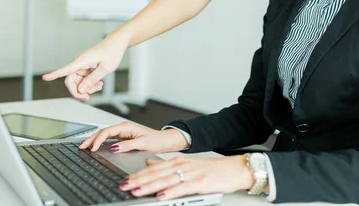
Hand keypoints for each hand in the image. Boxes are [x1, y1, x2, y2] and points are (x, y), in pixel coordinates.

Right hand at [41, 34, 128, 100]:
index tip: (45, 78)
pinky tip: (98, 83)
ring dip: (87, 88)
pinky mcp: (84, 66)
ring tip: (99, 86)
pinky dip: (89, 83)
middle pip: (71, 81)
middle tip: (88, 98)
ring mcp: (81, 65)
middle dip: (79, 91)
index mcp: (82, 61)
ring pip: (78, 82)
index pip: (65, 70)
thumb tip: (80, 90)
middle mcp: (78, 62)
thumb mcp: (105, 69)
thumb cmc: (112, 53)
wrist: (116, 43)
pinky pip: (82, 79)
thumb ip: (92, 80)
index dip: (54, 75)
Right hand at [79, 122, 189, 153]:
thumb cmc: (156, 140)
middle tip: (81, 147)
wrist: (164, 141)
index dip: (98, 139)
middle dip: (91, 139)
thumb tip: (113, 147)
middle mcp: (123, 129)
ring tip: (84, 146)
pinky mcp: (123, 138)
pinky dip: (100, 142)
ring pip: (104, 135)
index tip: (93, 148)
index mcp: (126, 127)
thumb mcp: (142, 143)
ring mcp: (122, 133)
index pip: (107, 132)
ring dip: (94, 140)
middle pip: (102, 132)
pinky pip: (108, 139)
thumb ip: (127, 145)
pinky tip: (94, 146)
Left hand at [119, 155, 253, 200]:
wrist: (235, 169)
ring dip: (149, 186)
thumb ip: (167, 164)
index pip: (152, 168)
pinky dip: (170, 193)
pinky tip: (160, 197)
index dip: (137, 174)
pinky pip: (182, 189)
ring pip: (165, 181)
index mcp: (178, 161)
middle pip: (155, 174)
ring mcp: (190, 174)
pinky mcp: (200, 183)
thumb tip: (148, 163)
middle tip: (123, 185)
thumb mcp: (187, 164)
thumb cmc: (213, 169)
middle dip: (137, 180)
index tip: (124, 179)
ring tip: (136, 191)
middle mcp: (182, 166)